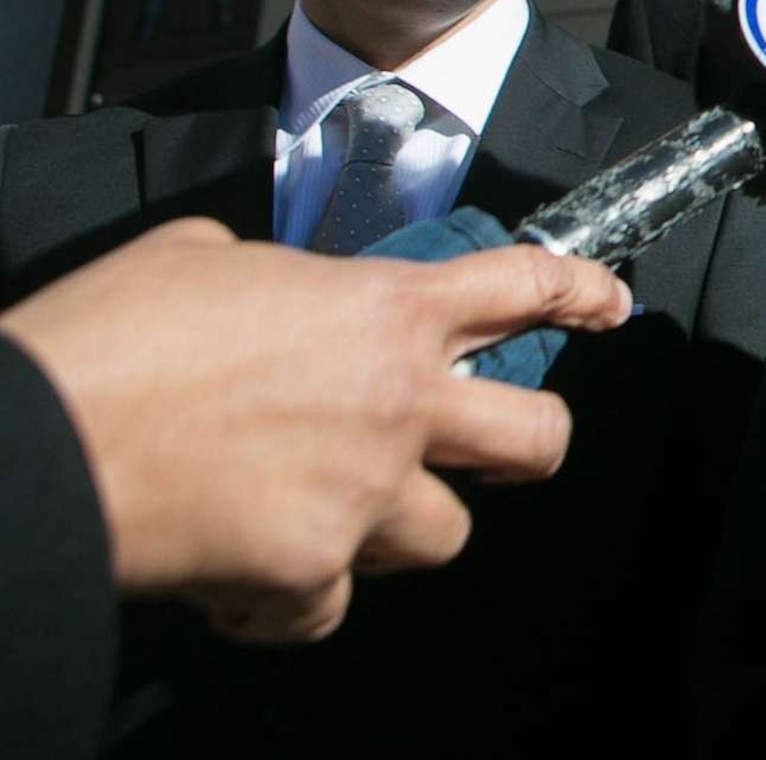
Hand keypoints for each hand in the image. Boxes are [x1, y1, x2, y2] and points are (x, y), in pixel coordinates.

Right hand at [0, 217, 631, 643]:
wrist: (44, 434)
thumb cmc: (110, 340)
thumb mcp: (205, 257)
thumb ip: (274, 277)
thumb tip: (266, 293)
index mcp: (383, 309)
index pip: (521, 285)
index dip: (579, 292)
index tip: (609, 305)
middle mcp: (398, 400)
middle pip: (536, 437)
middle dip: (528, 447)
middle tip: (492, 453)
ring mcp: (364, 491)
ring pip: (443, 535)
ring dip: (393, 530)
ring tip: (325, 513)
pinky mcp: (311, 571)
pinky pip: (330, 608)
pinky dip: (290, 600)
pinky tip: (239, 575)